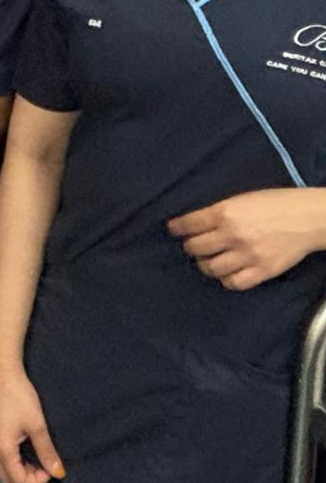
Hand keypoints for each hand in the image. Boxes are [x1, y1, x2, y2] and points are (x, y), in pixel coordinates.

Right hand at [0, 366, 64, 482]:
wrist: (2, 373)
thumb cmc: (19, 395)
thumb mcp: (37, 425)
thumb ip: (47, 452)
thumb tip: (58, 472)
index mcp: (2, 449)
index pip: (19, 481)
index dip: (38, 480)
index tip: (51, 467)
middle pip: (7, 479)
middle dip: (26, 478)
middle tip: (42, 465)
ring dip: (16, 471)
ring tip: (32, 457)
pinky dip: (7, 462)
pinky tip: (19, 449)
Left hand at [168, 188, 325, 290]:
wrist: (308, 218)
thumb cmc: (275, 203)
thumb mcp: (241, 199)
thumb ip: (219, 211)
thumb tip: (195, 222)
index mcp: (225, 212)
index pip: (189, 224)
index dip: (177, 228)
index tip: (173, 230)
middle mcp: (233, 234)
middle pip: (196, 248)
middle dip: (191, 247)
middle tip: (194, 246)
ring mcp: (247, 255)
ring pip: (211, 268)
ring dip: (205, 264)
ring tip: (209, 260)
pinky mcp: (262, 271)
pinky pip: (234, 283)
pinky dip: (226, 279)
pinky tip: (227, 272)